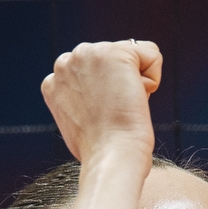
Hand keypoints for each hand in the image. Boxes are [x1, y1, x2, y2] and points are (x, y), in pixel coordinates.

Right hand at [41, 40, 160, 164]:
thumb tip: (99, 100)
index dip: (106, 97)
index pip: (94, 73)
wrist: (110, 156)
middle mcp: (66, 62)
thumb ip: (82, 101)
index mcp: (54, 81)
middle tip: (112, 113)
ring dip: (134, 84)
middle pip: (113, 62)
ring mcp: (88, 54)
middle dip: (119, 85)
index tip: (101, 118)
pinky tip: (134, 99)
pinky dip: (153, 80)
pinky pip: (151, 56)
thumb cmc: (100, 152)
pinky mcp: (115, 52)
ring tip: (121, 107)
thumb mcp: (78, 123)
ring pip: (132, 58)